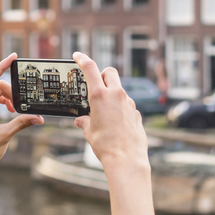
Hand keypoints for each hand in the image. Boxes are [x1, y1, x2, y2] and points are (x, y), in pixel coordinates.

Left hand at [0, 54, 43, 172]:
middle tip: (20, 106)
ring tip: (17, 111)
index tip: (13, 57)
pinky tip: (13, 111)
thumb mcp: (5, 136)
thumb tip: (39, 117)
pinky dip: (6, 104)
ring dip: (9, 99)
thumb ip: (21, 123)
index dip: (2, 66)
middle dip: (11, 92)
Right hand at [71, 52, 147, 169]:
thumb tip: (81, 120)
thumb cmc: (106, 146)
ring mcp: (129, 103)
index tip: (77, 56)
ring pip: (119, 89)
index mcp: (100, 96)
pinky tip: (115, 124)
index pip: (90, 68)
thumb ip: (85, 122)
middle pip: (110, 72)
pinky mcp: (136, 113)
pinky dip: (120, 109)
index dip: (83, 59)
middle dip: (102, 75)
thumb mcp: (89, 132)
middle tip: (95, 86)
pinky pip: (127, 104)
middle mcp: (116, 95)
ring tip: (103, 112)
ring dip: (111, 94)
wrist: (127, 159)